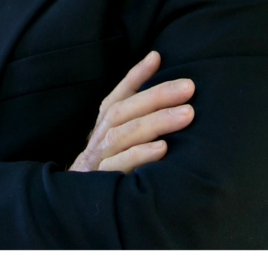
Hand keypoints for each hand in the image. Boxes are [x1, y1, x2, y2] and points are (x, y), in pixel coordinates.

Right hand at [69, 51, 193, 172]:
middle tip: (188, 88)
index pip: (119, 95)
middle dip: (157, 96)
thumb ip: (136, 107)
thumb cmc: (109, 166)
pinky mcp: (101, 182)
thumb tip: (156, 60)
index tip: (158, 58)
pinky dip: (140, 155)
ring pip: (123, 134)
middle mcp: (99, 138)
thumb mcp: (120, 137)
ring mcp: (98, 159)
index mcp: (103, 125)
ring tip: (187, 115)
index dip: (136, 75)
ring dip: (156, 122)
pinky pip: (118, 166)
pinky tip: (163, 148)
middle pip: (123, 110)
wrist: (78, 209)